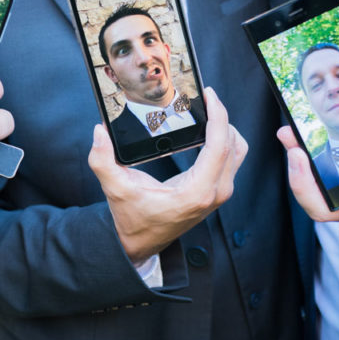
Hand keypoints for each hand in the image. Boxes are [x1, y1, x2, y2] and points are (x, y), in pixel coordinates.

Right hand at [88, 87, 247, 263]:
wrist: (140, 243)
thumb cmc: (132, 218)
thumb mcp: (114, 188)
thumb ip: (102, 160)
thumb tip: (100, 133)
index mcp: (195, 192)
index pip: (219, 147)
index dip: (219, 117)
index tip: (211, 96)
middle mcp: (214, 193)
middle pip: (233, 145)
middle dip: (223, 117)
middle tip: (207, 98)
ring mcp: (218, 194)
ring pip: (238, 152)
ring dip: (226, 128)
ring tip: (209, 111)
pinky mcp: (216, 193)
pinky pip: (231, 161)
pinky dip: (225, 141)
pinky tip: (209, 130)